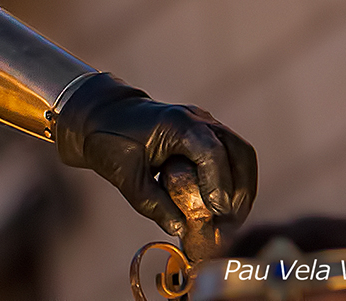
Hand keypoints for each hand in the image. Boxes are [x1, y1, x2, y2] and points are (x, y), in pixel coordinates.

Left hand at [55, 73, 256, 258]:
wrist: (103, 116)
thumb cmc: (110, 141)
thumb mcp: (125, 176)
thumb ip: (152, 203)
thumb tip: (181, 229)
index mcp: (177, 123)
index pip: (212, 151)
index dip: (218, 183)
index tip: (217, 211)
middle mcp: (198, 119)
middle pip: (238, 151)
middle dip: (241, 189)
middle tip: (231, 223)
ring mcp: (206, 124)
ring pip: (241, 154)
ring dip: (243, 188)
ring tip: (233, 221)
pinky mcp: (208, 134)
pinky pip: (233, 156)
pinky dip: (235, 182)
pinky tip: (227, 208)